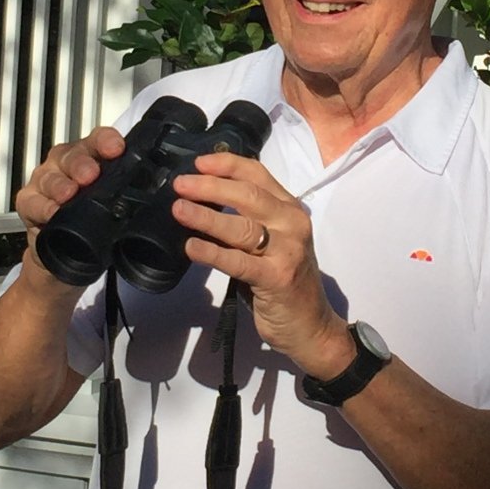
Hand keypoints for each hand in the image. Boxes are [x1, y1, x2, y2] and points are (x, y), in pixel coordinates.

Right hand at [15, 127, 125, 261]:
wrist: (66, 248)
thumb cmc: (92, 215)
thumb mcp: (112, 200)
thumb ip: (127, 190)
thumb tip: (154, 193)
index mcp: (91, 155)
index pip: (99, 139)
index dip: (107, 141)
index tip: (116, 149)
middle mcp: (67, 163)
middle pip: (73, 156)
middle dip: (81, 164)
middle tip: (91, 175)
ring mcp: (46, 180)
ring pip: (51, 177)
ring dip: (60, 185)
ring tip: (69, 194)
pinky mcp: (29, 201)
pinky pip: (33, 202)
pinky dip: (43, 207)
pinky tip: (52, 213)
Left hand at [171, 153, 351, 376]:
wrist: (311, 326)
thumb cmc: (283, 280)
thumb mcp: (273, 240)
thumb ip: (248, 218)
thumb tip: (201, 199)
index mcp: (289, 209)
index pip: (258, 174)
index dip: (227, 164)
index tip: (198, 162)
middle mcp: (292, 223)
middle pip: (248, 195)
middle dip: (211, 186)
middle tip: (180, 184)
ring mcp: (288, 250)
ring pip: (243, 226)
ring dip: (206, 216)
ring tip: (178, 209)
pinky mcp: (277, 278)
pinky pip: (239, 262)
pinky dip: (213, 253)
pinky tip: (191, 247)